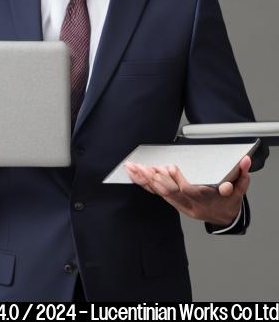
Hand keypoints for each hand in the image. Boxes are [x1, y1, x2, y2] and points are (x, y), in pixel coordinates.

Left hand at [124, 155, 250, 226]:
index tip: (170, 167)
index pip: (189, 192)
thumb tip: (245, 162)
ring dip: (145, 181)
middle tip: (146, 168)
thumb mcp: (239, 190)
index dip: (179, 180)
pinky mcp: (172, 202)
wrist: (223, 217)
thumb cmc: (229, 202)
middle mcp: (189, 204)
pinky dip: (144, 184)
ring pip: (159, 193)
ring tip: (134, 168)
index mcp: (204, 201)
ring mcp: (179, 204)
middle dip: (157, 180)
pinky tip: (135, 175)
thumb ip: (242, 176)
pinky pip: (156, 193)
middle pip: (169, 193)